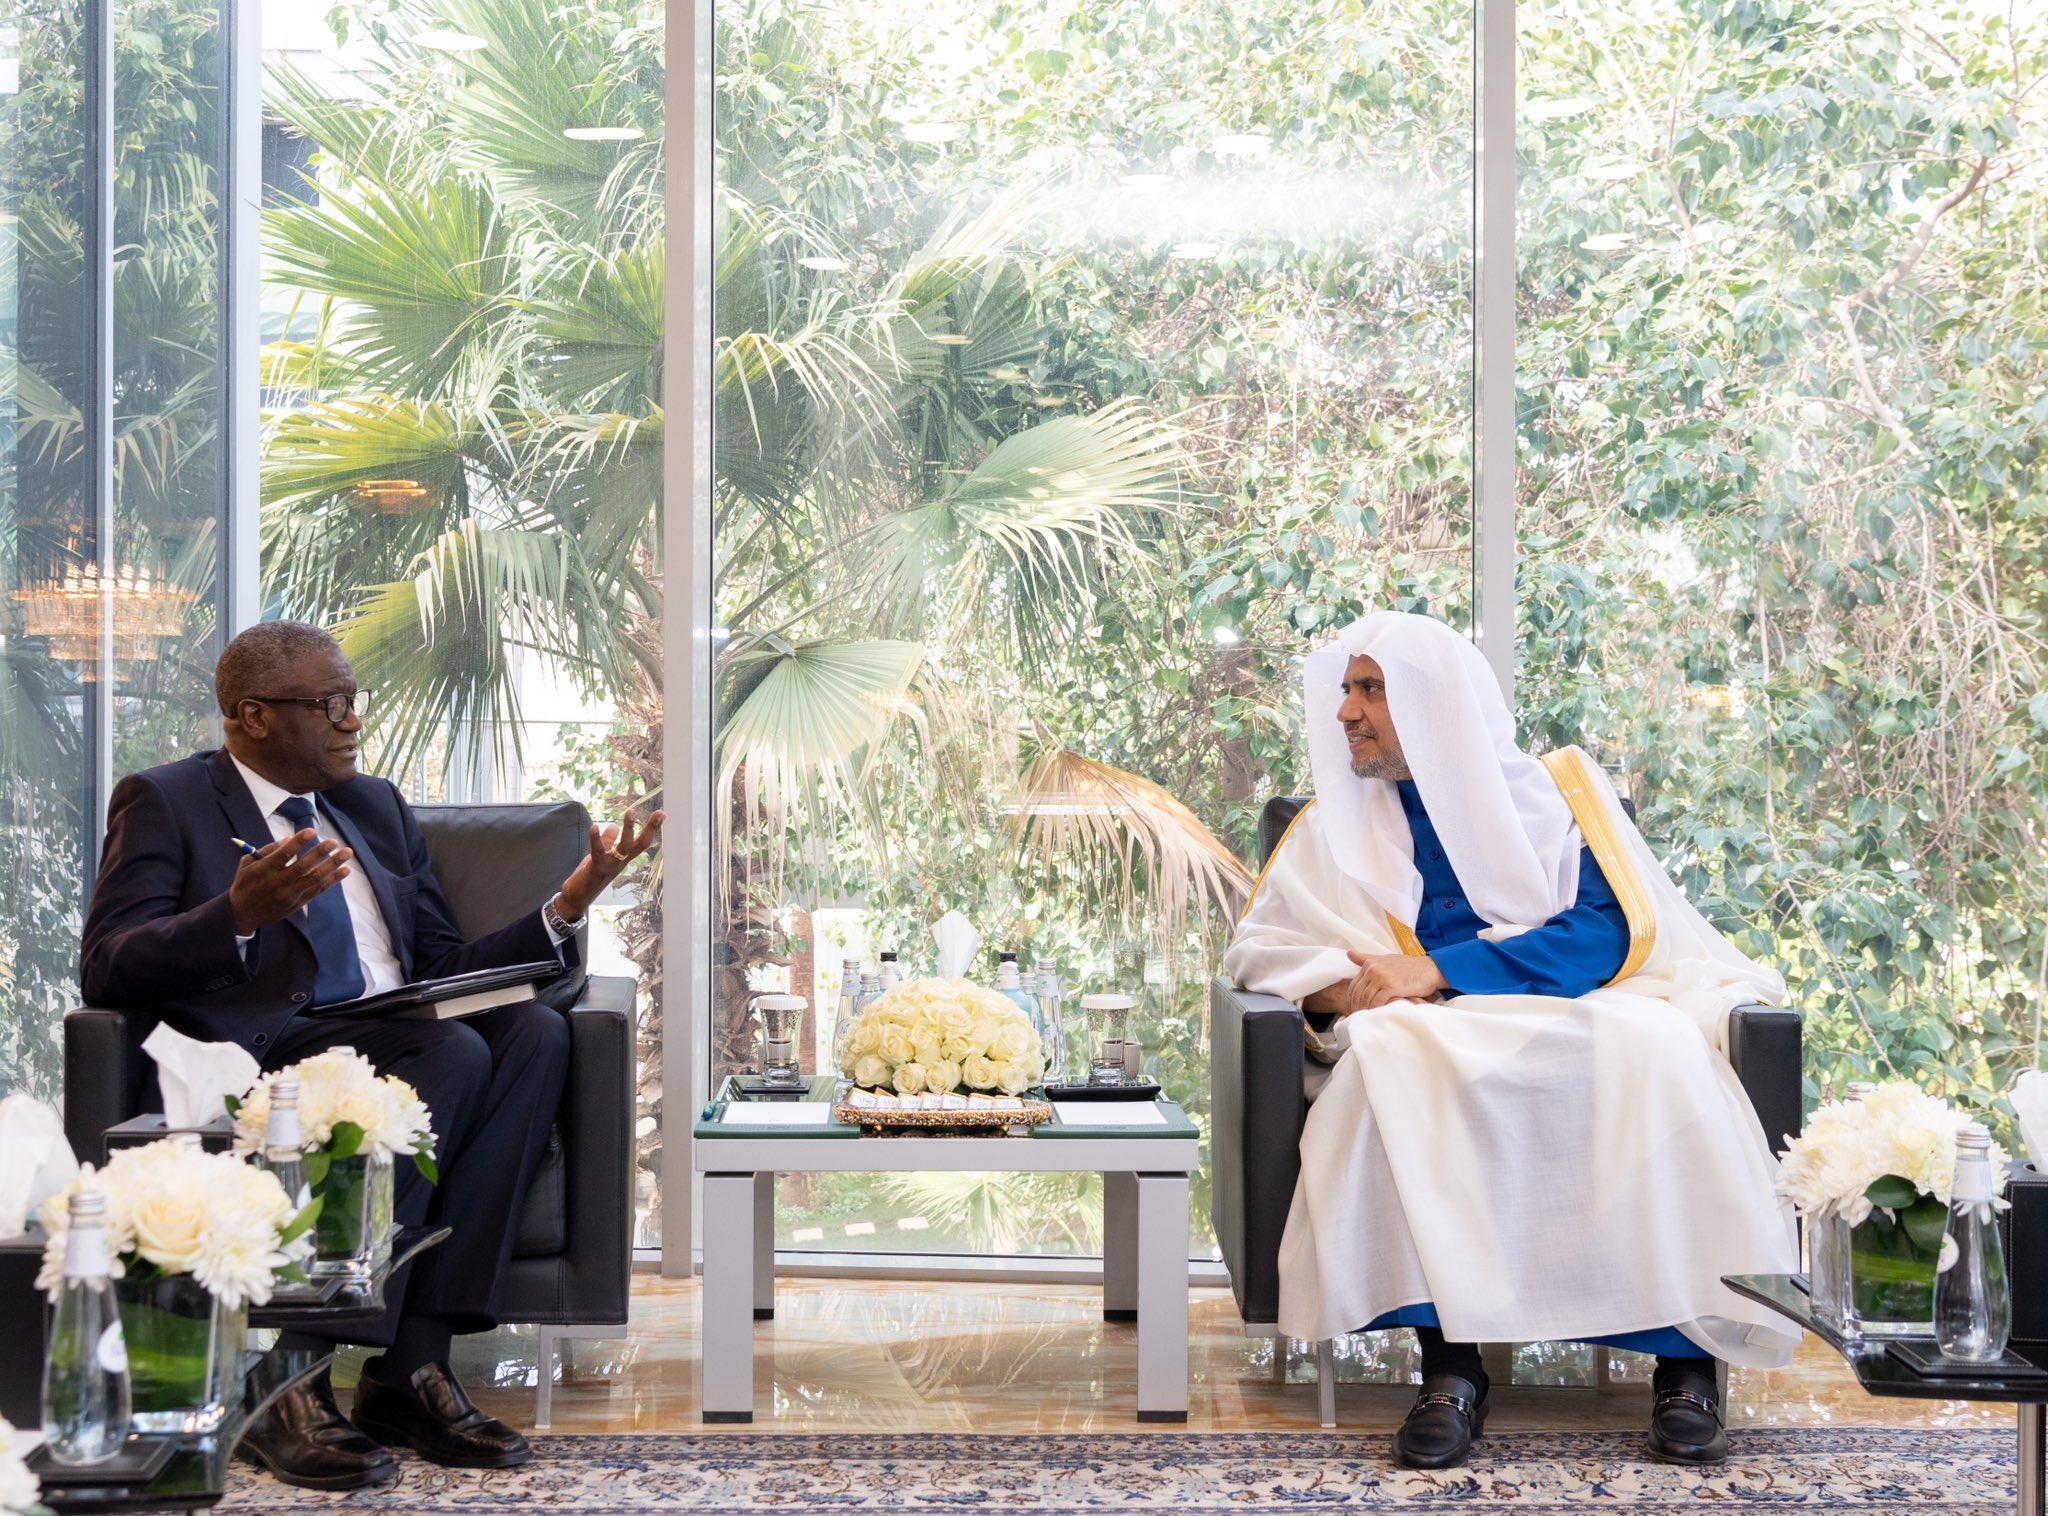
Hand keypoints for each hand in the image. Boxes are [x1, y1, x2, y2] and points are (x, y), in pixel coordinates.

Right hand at [228, 829, 352, 935]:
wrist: (242, 914)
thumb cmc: (246, 883)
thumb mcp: (247, 864)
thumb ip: (268, 850)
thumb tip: (289, 838)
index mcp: (263, 870)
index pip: (282, 855)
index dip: (298, 843)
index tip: (311, 831)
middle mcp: (277, 883)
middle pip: (302, 867)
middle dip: (319, 853)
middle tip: (333, 841)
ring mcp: (289, 894)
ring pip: (314, 879)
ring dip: (333, 865)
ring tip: (347, 853)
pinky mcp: (298, 902)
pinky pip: (318, 890)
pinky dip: (333, 880)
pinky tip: (345, 870)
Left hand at [555, 807, 665, 920]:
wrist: (577, 898)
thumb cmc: (589, 876)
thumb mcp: (600, 855)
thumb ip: (607, 841)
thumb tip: (614, 825)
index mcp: (623, 859)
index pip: (641, 842)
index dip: (652, 828)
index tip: (662, 814)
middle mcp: (621, 862)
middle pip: (640, 844)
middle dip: (651, 828)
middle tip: (660, 812)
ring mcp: (610, 865)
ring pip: (624, 847)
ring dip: (628, 828)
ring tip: (631, 811)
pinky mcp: (596, 868)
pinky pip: (598, 851)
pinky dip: (596, 839)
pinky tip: (593, 827)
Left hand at [1308, 950, 1446, 1015]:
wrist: (1430, 969)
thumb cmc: (1409, 967)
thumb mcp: (1386, 960)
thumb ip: (1367, 958)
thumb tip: (1349, 953)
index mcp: (1369, 964)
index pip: (1354, 986)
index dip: (1353, 1001)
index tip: (1355, 1011)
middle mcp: (1372, 969)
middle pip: (1358, 994)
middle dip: (1357, 1008)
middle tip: (1359, 1019)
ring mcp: (1381, 977)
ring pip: (1365, 999)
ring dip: (1365, 1011)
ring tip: (1367, 1020)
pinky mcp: (1390, 986)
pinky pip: (1376, 1002)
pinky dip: (1375, 1010)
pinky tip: (1377, 1016)